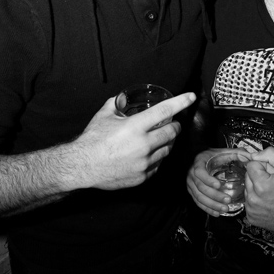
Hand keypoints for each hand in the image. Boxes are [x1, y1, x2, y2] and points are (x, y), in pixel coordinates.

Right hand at [73, 92, 195, 189]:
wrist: (82, 166)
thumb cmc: (93, 140)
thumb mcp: (104, 116)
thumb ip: (116, 104)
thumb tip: (122, 98)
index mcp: (135, 126)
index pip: (165, 111)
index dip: (181, 102)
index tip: (191, 97)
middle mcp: (143, 144)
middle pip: (172, 132)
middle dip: (174, 126)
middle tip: (171, 124)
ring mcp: (145, 162)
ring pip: (167, 149)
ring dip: (166, 142)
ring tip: (158, 139)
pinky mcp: (143, 176)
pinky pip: (158, 165)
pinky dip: (157, 158)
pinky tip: (149, 154)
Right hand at [186, 148, 234, 215]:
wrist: (204, 160)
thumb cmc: (215, 156)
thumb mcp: (225, 152)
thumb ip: (238, 153)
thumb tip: (251, 157)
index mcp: (199, 162)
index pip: (200, 172)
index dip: (208, 179)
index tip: (218, 185)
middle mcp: (192, 174)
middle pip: (201, 187)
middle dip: (214, 195)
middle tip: (227, 200)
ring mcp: (191, 184)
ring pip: (199, 197)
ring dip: (212, 204)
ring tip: (225, 209)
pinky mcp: (193, 192)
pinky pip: (198, 203)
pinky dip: (207, 209)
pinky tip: (217, 213)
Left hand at [245, 147, 273, 231]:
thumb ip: (270, 154)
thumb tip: (254, 155)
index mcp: (261, 185)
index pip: (251, 165)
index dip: (262, 166)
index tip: (271, 173)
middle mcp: (253, 199)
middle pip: (247, 177)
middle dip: (258, 177)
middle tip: (272, 182)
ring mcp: (251, 210)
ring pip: (247, 190)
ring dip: (256, 189)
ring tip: (271, 193)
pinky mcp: (252, 217)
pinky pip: (248, 202)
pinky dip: (256, 201)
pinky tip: (268, 202)